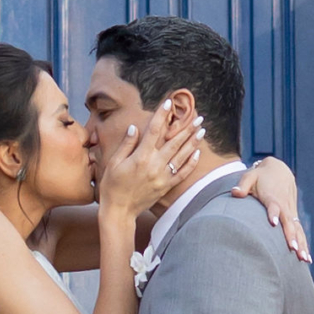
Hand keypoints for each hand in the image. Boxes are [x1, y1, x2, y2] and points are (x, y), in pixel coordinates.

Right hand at [99, 101, 203, 219]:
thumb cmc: (112, 185)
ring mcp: (162, 177)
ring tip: (202, 130)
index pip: (154, 130)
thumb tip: (135, 128)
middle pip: (174, 142)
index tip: (168, 103)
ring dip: (193, 141)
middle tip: (198, 117)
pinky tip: (197, 153)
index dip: (161, 115)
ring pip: (181, 155)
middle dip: (187, 128)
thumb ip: (126, 145)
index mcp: (140, 156)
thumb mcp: (114, 163)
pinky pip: (182, 173)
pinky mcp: (166, 187)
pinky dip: (190, 163)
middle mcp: (154, 165)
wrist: (119, 211)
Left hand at [231, 158, 310, 260]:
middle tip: (293, 249)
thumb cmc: (260, 176)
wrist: (280, 170)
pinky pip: (299, 231)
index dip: (273, 212)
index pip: (273, 205)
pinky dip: (304, 244)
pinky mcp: (293, 216)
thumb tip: (235, 193)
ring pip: (297, 229)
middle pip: (288, 221)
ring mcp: (290, 212)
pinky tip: (306, 259)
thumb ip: (242, 185)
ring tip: (304, 259)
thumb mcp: (250, 176)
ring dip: (301, 243)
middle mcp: (284, 205)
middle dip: (291, 235)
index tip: (272, 223)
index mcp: (272, 196)